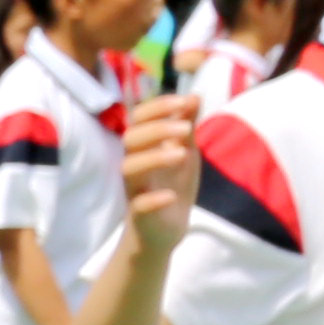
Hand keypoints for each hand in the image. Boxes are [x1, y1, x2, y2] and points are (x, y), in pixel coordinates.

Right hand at [117, 90, 199, 241]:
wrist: (166, 229)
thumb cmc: (173, 185)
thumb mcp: (185, 151)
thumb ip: (186, 125)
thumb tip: (194, 95)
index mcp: (144, 147)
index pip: (139, 119)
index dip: (157, 107)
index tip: (184, 101)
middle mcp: (134, 164)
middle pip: (130, 140)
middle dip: (157, 129)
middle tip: (186, 128)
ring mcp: (135, 189)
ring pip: (129, 169)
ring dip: (153, 158)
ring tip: (182, 155)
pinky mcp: (140, 214)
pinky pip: (139, 204)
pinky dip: (154, 199)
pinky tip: (171, 196)